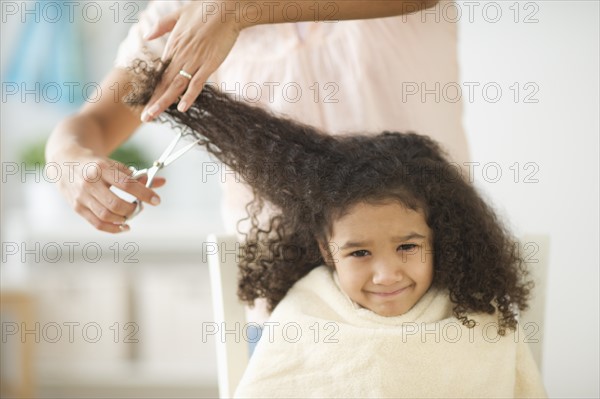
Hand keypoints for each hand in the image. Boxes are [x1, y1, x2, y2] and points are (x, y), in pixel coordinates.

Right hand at [57, 156, 165, 232]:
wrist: (66, 162)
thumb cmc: (97, 165)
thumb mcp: (115, 165)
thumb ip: (138, 176)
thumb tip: (162, 182)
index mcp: (102, 168)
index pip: (127, 184)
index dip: (145, 194)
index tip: (156, 200)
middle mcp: (89, 182)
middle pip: (116, 203)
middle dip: (133, 209)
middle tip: (140, 207)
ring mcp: (81, 196)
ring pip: (106, 215)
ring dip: (124, 219)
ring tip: (131, 214)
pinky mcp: (77, 207)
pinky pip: (97, 223)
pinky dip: (113, 228)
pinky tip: (124, 226)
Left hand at [141, 1, 242, 121]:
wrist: (227, 8)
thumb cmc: (206, 8)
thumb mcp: (179, 13)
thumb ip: (162, 25)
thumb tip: (147, 35)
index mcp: (173, 45)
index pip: (161, 72)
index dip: (153, 89)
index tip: (147, 102)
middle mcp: (181, 55)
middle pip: (165, 83)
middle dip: (154, 101)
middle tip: (145, 117)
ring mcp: (195, 61)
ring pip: (176, 86)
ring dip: (163, 102)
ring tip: (152, 115)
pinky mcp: (209, 64)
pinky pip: (198, 83)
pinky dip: (190, 96)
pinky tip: (182, 108)